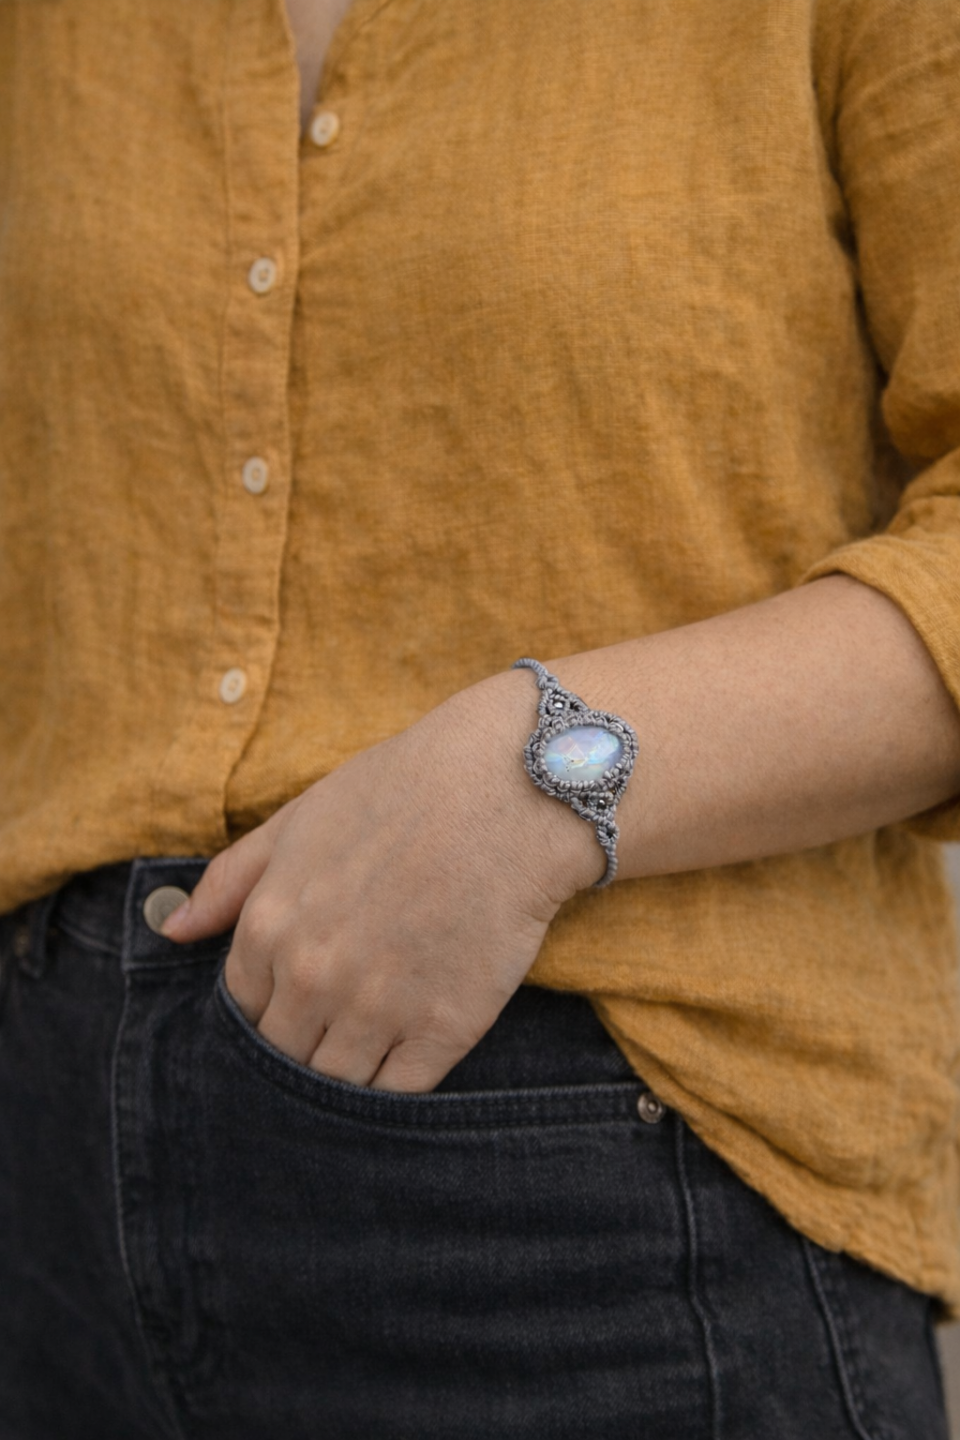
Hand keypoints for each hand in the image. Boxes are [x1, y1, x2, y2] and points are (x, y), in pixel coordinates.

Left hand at [161, 668, 596, 1091]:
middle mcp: (313, 978)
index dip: (264, 1010)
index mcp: (269, 927)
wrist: (506, 789)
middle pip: (281, 1056)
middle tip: (326, 1034)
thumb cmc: (402, 790)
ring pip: (333, 1085)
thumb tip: (173, 933)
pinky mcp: (445, 1029)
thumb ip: (229, 879)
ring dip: (339, 1081)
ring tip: (361, 1057)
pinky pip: (398, 1095)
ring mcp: (379, 1009)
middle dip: (296, 1050)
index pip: (241, 1010)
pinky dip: (391, 1092)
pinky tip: (399, 1070)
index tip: (290, 1003)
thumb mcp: (298, 818)